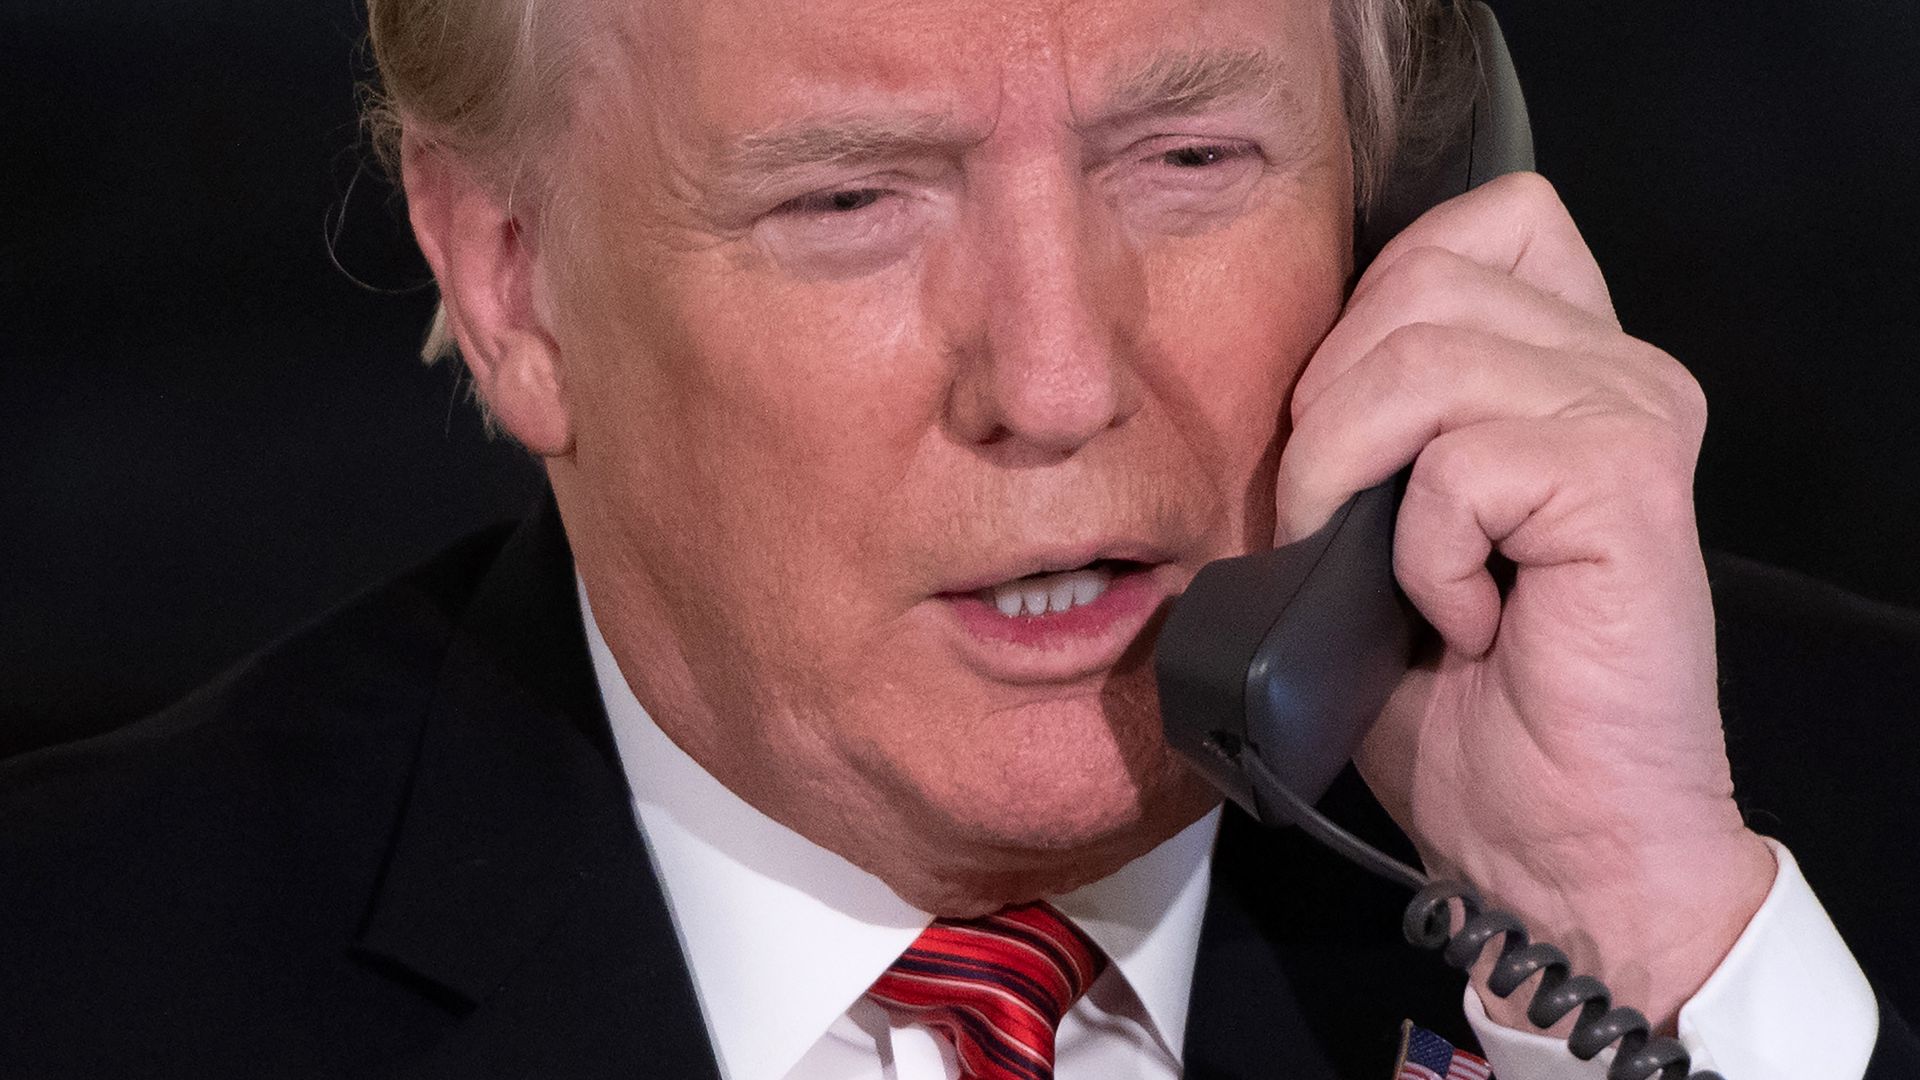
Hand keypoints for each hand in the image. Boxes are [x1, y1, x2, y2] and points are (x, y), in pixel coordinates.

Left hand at [1276, 173, 1774, 1028]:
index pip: (1471, 223)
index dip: (1370, 306)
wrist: (1552, 841)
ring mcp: (1630, 413)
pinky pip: (1457, 463)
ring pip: (1422, 355)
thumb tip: (1270, 365)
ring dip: (1350, 476)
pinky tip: (1462, 619)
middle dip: (1327, 408)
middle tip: (1337, 527)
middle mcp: (1615, 367)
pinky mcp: (1627, 481)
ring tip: (1385, 574)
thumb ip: (1368, 419)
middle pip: (1418, 279)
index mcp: (1562, 362)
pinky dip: (1422, 554)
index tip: (1345, 435)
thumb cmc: (1461, 703)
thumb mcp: (1378, 531)